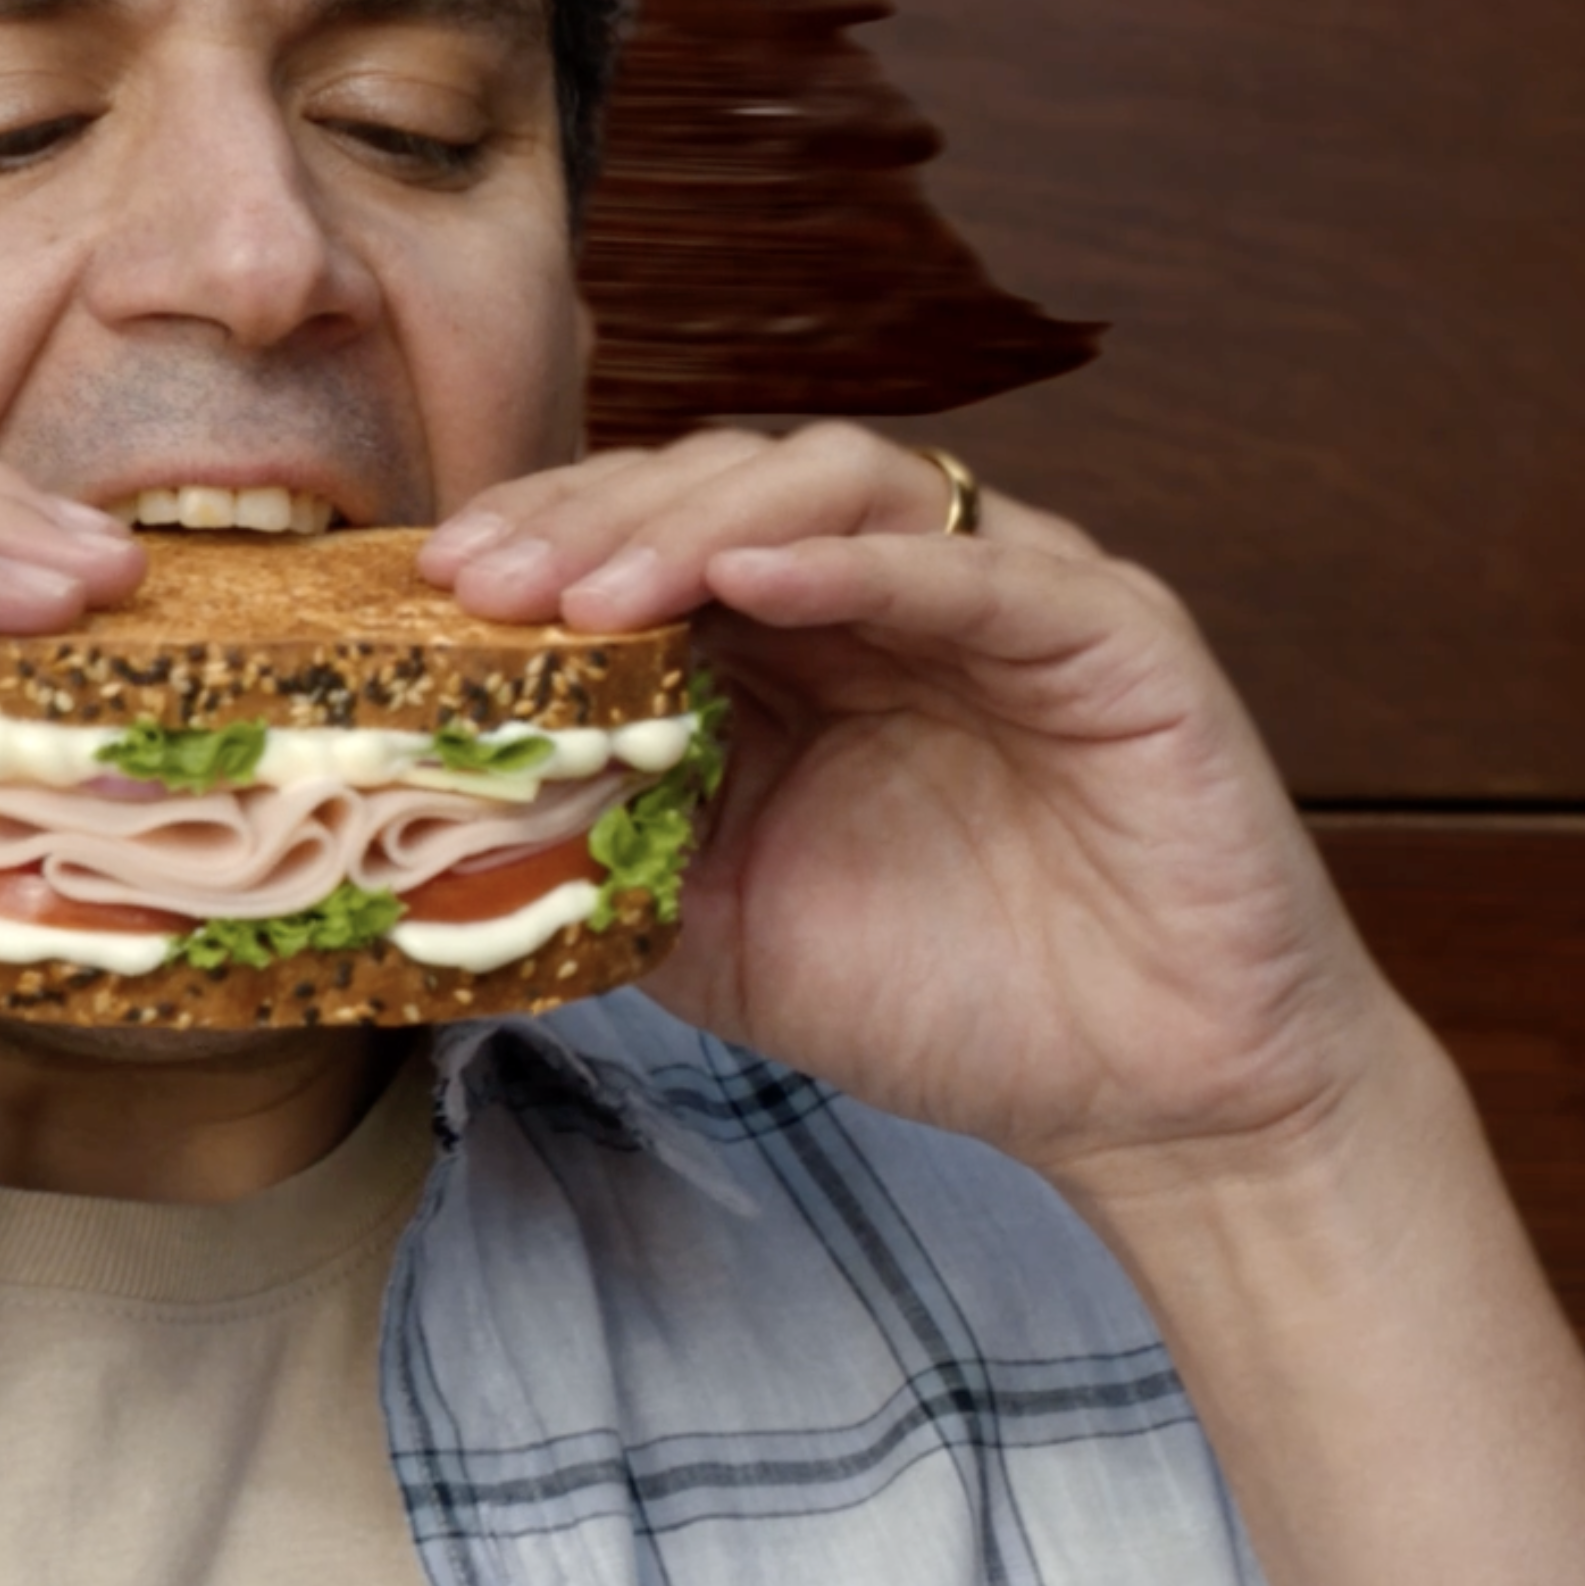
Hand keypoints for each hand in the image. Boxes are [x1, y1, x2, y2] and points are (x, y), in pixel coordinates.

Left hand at [420, 424, 1419, 1214]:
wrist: (1152, 1097)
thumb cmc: (954, 998)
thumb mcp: (720, 931)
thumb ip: (604, 853)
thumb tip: (437, 823)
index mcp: (797, 643)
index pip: (649, 538)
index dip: (541, 544)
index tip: (432, 592)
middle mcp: (893, 591)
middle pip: (723, 488)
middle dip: (593, 525)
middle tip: (485, 584)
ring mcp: (1007, 594)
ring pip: (839, 489)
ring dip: (701, 525)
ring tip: (596, 589)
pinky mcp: (1115, 633)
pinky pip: (979, 571)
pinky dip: (862, 565)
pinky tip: (755, 582)